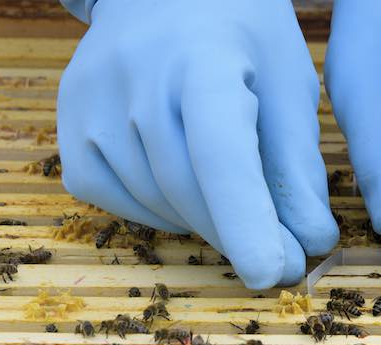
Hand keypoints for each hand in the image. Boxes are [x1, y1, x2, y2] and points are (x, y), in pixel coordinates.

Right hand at [58, 0, 337, 287]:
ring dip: (206, 224)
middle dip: (241, 236)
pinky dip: (160, 213)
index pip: (222, 150)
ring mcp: (91, 102)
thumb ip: (297, 164)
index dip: (247, 219)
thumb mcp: (287, 83)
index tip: (275, 273)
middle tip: (285, 262)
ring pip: (156, 202)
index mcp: (204, 57)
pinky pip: (116, 200)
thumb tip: (311, 242)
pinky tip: (186, 192)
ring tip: (237, 207)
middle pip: (189, 188)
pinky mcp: (69, 127)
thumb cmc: (242, 36)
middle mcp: (135, 76)